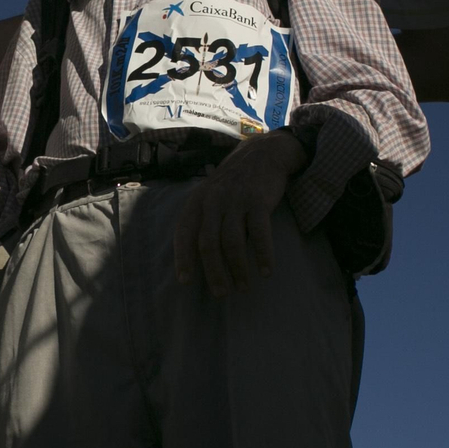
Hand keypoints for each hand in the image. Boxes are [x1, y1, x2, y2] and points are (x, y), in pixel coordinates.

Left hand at [174, 131, 308, 297]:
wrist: (263, 154)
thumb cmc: (234, 183)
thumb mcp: (211, 195)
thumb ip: (203, 220)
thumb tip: (197, 259)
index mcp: (198, 200)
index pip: (184, 231)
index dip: (183, 257)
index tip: (185, 281)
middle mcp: (213, 200)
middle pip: (208, 242)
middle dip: (213, 272)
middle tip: (220, 293)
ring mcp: (236, 199)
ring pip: (232, 241)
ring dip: (238, 269)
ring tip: (243, 287)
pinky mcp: (258, 200)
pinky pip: (260, 232)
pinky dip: (263, 255)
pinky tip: (266, 271)